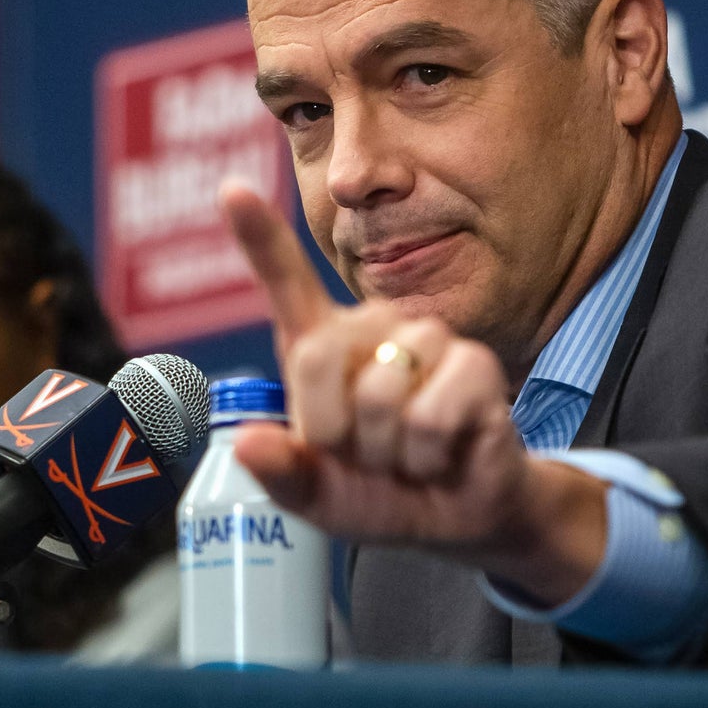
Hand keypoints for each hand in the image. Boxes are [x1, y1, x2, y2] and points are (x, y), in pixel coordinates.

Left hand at [217, 182, 607, 605]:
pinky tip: (442, 455)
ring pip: (377, 394)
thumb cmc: (382, 493)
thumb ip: (282, 473)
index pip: (288, 282)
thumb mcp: (318, 496)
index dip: (259, 237)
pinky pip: (427, 416)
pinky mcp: (474, 363)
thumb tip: (246, 443)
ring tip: (407, 455)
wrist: (456, 517)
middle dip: (332, 431)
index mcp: (326, 346)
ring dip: (386, 452)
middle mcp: (375, 326)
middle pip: (316, 356)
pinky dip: (427, 456)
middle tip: (365, 454)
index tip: (232, 190)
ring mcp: (428, 338)